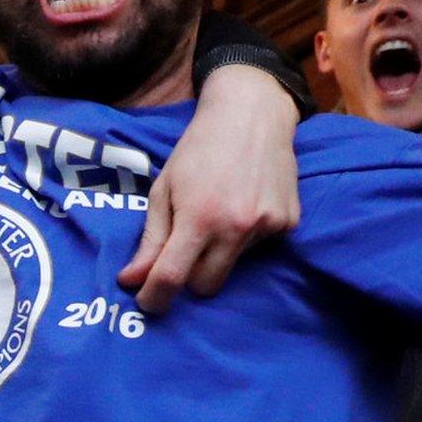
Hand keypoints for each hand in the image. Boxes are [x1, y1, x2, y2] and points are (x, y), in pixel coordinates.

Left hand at [119, 65, 300, 312]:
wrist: (251, 117)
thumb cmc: (197, 151)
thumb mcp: (163, 190)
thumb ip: (150, 239)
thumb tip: (132, 280)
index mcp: (199, 217)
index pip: (174, 276)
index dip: (156, 297)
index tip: (147, 305)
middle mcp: (237, 227)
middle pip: (207, 285)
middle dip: (189, 277)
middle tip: (181, 251)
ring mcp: (268, 227)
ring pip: (233, 265)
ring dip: (219, 251)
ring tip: (217, 210)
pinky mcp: (289, 224)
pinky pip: (257, 248)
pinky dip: (244, 236)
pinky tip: (242, 204)